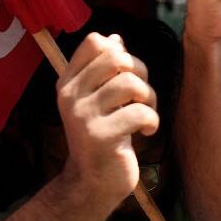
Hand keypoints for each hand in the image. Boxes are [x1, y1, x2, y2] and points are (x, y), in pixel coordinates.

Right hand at [55, 33, 158, 205]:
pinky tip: (146, 132)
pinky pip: (140, 112)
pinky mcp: (101, 136)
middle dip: (140, 72)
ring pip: (131, 84)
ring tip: (145, 115)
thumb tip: (114, 38)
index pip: (94, 42)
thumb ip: (104, 70)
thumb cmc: (103, 136)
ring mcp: (84, 116)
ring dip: (149, 99)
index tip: (124, 75)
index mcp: (68, 82)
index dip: (120, 52)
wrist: (93, 182)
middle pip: (117, 58)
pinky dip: (152, 121)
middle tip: (141, 96)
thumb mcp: (97, 99)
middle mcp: (71, 96)